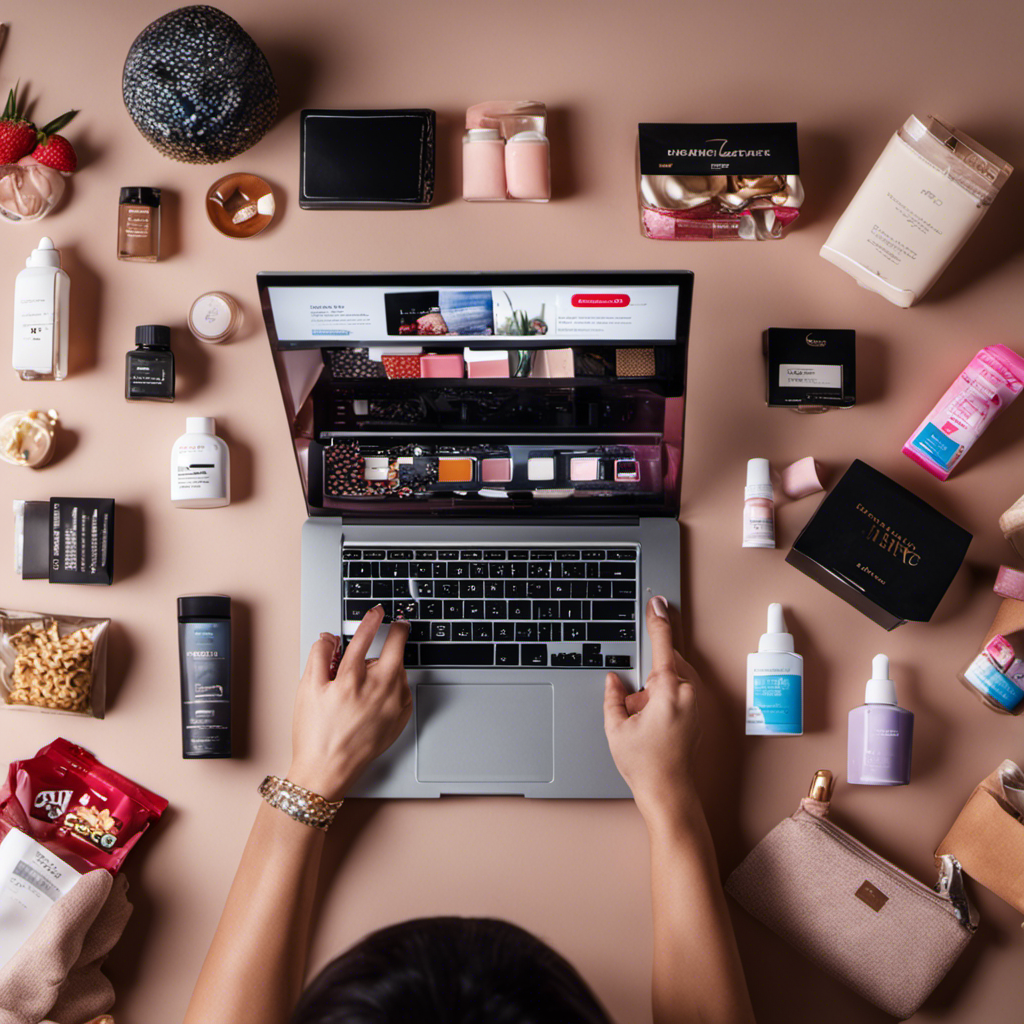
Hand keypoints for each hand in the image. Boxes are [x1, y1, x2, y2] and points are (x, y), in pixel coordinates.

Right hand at [288, 606, 411, 799]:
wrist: (328, 770)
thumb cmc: (315, 734)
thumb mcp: (307, 689)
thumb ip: (319, 656)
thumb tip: (329, 637)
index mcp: (352, 679)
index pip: (366, 636)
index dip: (372, 619)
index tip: (377, 611)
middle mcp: (378, 689)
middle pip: (396, 649)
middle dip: (397, 633)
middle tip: (397, 625)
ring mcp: (394, 705)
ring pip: (400, 671)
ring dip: (390, 665)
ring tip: (368, 679)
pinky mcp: (401, 718)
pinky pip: (403, 691)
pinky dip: (395, 686)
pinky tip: (376, 696)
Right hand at [603, 596, 701, 830]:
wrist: (668, 792)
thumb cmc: (646, 765)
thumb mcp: (616, 727)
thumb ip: (613, 696)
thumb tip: (614, 681)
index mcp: (668, 692)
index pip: (662, 646)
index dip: (658, 621)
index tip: (657, 603)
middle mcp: (687, 694)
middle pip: (664, 665)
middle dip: (645, 680)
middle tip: (634, 708)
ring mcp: (695, 705)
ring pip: (670, 680)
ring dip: (653, 692)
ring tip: (643, 722)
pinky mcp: (696, 714)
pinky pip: (677, 694)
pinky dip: (661, 701)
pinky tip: (653, 725)